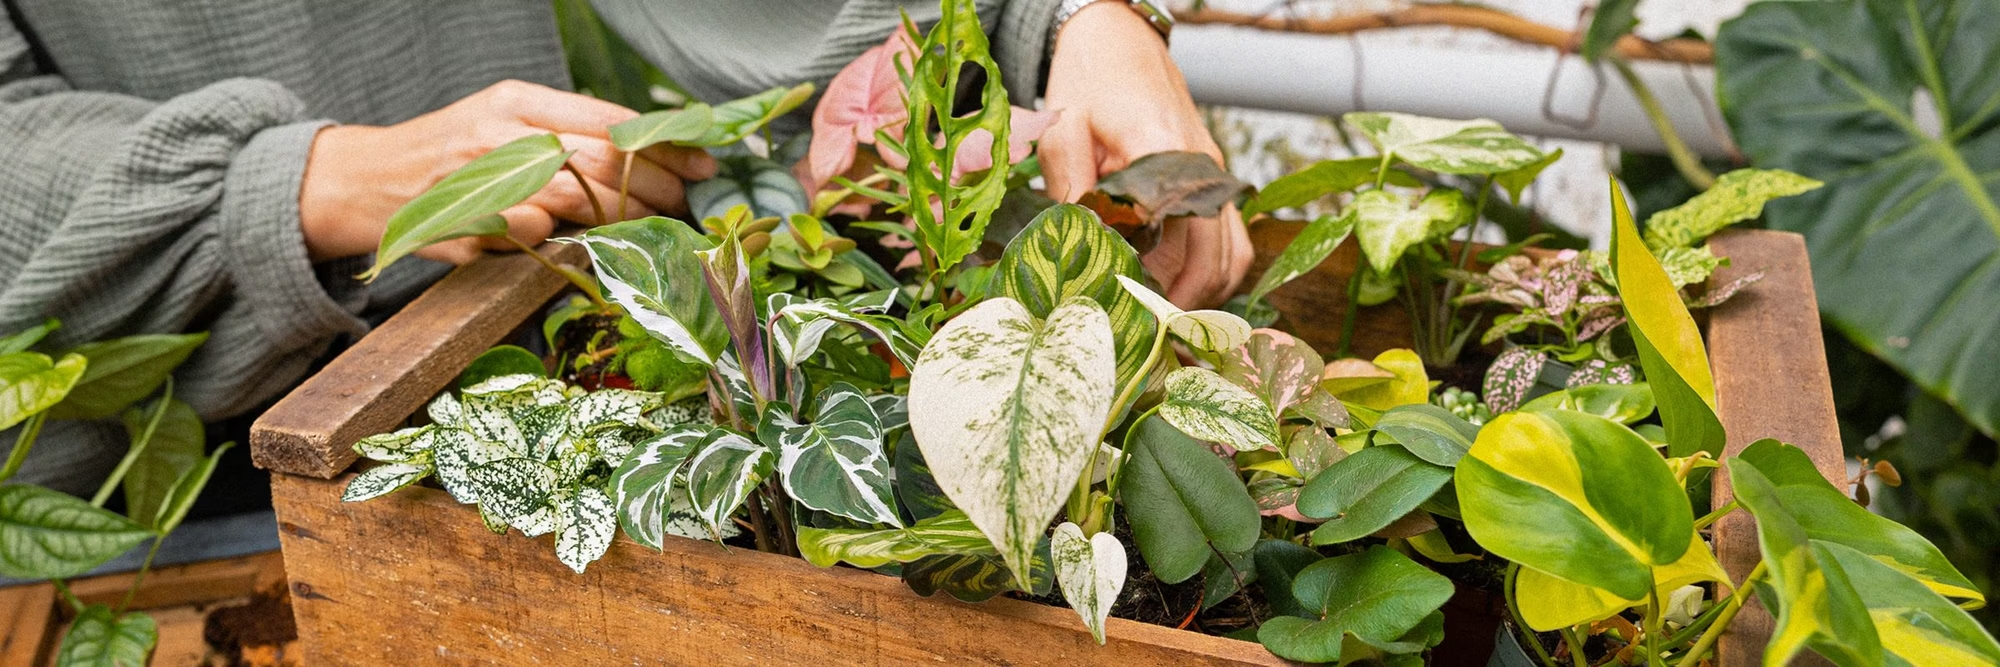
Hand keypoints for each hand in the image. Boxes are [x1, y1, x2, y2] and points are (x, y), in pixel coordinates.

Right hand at [299, 80, 717, 263]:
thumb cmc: (451, 156)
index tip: (702, 162)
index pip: (607, 118)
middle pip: (602, 158)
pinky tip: (592, 245)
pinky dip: (566, 240)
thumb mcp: (506, 125)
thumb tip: (644, 157)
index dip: (662, 143)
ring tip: (651, 226)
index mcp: (520, 101)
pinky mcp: (470, 220)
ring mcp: (485, 177)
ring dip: (624, 216)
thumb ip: (565, 136)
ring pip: (577, 196)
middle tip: (684, 203)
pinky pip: (533, 232)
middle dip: (654, 185)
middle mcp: (504, 132)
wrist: (367, 180)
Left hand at [1039, 2, 1251, 308]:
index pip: (1171, 239)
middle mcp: (1204, 169)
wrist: (1120, 41)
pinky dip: (1213, 277)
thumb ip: (1071, 185)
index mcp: (1167, 152)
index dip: (1150, 288)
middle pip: (1211, 261)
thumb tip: (1078, 245)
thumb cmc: (1088, 81)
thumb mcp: (1063, 127)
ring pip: (1231, 260)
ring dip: (1202, 298)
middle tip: (1141, 342)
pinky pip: (1233, 244)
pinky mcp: (1216, 184)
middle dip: (1180, 309)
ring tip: (1160, 329)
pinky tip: (1178, 296)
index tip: (1124, 321)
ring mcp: (1217, 177)